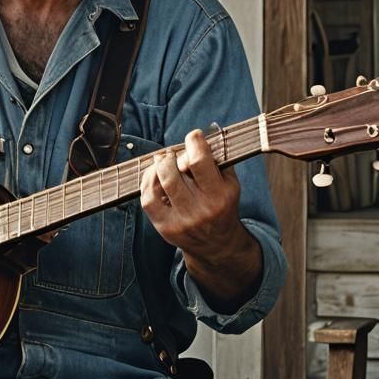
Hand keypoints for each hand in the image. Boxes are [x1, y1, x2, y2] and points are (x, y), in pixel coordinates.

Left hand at [139, 129, 242, 255]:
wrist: (217, 245)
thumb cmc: (222, 208)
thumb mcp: (230, 185)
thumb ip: (219, 160)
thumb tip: (205, 133)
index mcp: (220, 196)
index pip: (200, 161)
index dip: (194, 142)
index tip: (193, 136)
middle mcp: (201, 209)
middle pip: (176, 170)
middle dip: (173, 155)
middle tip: (174, 153)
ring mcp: (181, 220)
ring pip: (161, 182)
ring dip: (159, 165)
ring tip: (163, 162)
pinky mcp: (165, 227)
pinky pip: (147, 199)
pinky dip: (147, 183)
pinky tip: (154, 177)